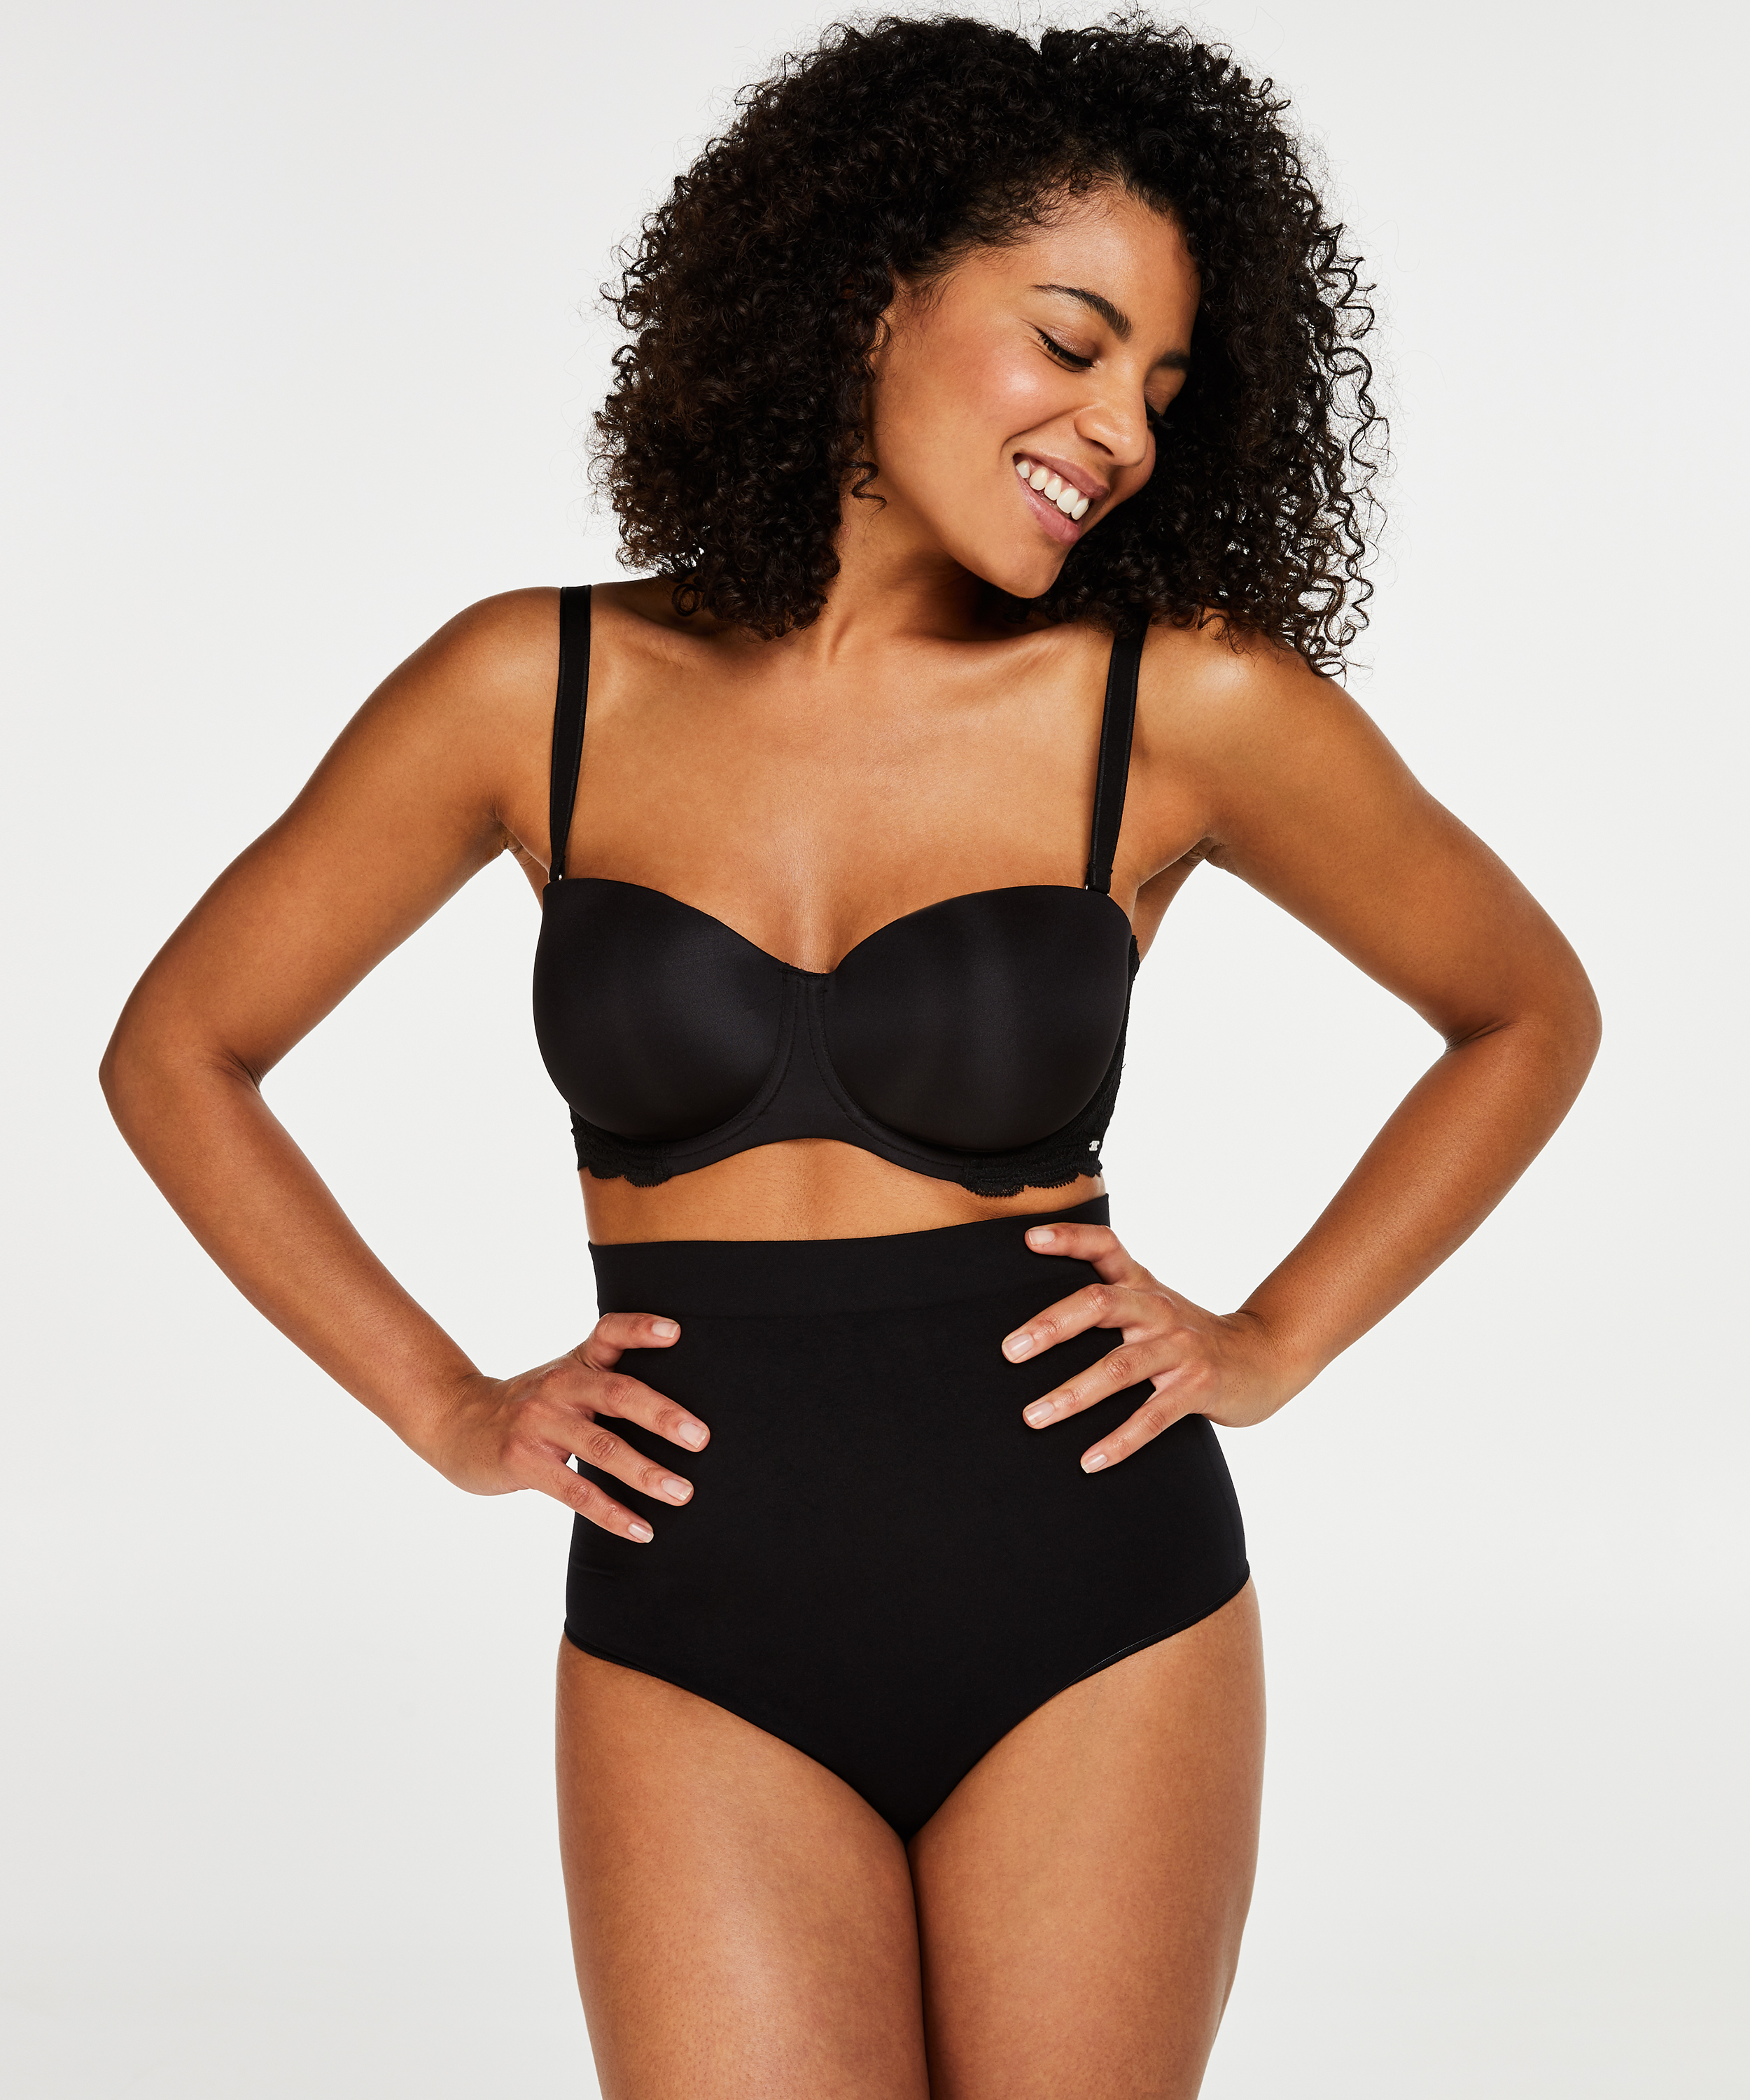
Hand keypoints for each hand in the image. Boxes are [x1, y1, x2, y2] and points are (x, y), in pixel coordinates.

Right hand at [423, 1314, 708, 1541]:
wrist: (456, 1423)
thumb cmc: (530, 1406)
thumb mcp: (564, 1379)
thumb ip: (608, 1380)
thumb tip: (681, 1408)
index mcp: (576, 1362)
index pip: (609, 1333)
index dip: (641, 1330)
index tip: (677, 1332)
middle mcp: (559, 1385)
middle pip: (617, 1393)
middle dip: (662, 1416)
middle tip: (701, 1438)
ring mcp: (539, 1423)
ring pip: (602, 1447)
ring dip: (646, 1473)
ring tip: (682, 1493)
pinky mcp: (523, 1461)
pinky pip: (576, 1491)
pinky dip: (612, 1513)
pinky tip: (642, 1530)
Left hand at [1001, 1221, 1297, 1472]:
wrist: (1265, 1357)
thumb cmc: (1189, 1336)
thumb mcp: (1154, 1304)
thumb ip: (1108, 1299)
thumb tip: (1034, 1318)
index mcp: (1142, 1285)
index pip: (1106, 1247)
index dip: (1069, 1238)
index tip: (1029, 1240)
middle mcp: (1159, 1309)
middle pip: (1100, 1303)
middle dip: (1051, 1326)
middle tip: (1009, 1351)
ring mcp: (1180, 1348)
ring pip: (1119, 1367)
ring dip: (1073, 1394)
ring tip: (1032, 1417)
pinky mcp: (1199, 1387)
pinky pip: (1153, 1417)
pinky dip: (1119, 1441)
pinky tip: (1089, 1461)